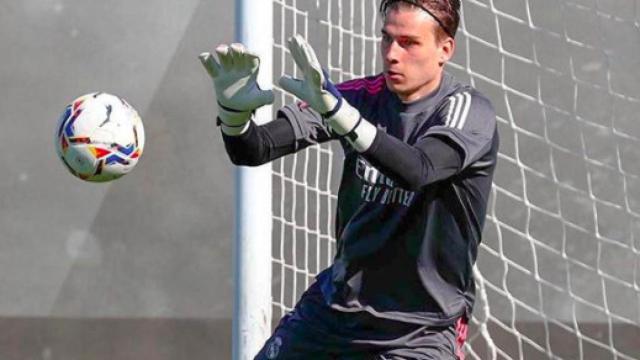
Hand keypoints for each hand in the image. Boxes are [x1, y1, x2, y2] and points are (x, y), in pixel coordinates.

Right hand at [199, 43, 273, 132]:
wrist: (236, 107)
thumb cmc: (249, 100)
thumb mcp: (259, 100)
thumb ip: (266, 97)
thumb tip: (271, 97)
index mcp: (251, 70)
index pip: (253, 58)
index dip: (252, 54)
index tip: (251, 54)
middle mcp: (239, 67)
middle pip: (238, 52)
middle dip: (237, 49)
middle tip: (235, 48)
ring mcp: (228, 70)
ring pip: (225, 56)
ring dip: (223, 51)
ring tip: (220, 49)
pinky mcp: (217, 76)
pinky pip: (211, 66)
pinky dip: (206, 60)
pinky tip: (203, 55)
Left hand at [278, 35, 376, 150]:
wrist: (328, 108)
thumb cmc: (316, 98)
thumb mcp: (298, 90)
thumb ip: (289, 84)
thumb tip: (280, 78)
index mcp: (309, 72)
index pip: (300, 59)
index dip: (295, 49)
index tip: (290, 39)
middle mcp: (314, 73)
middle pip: (306, 58)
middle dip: (301, 47)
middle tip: (295, 36)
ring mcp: (319, 80)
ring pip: (312, 65)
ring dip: (307, 55)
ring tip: (302, 45)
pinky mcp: (322, 88)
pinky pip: (318, 79)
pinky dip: (316, 72)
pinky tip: (313, 65)